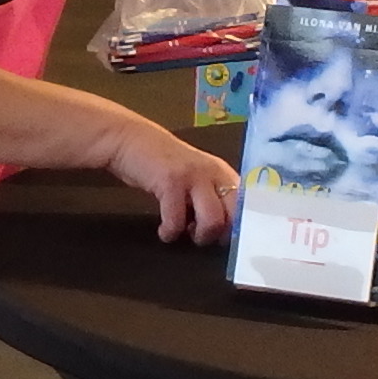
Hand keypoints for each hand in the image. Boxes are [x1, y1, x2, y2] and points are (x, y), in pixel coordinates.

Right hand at [100, 113, 240, 244]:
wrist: (130, 140)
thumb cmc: (163, 164)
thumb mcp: (194, 176)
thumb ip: (211, 195)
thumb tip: (224, 229)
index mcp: (223, 172)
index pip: (247, 203)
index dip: (242, 226)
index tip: (226, 238)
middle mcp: (214, 172)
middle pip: (235, 216)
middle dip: (221, 235)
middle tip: (203, 236)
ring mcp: (193, 176)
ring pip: (212, 221)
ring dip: (199, 236)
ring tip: (185, 232)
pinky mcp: (171, 182)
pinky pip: (177, 220)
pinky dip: (170, 233)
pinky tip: (165, 231)